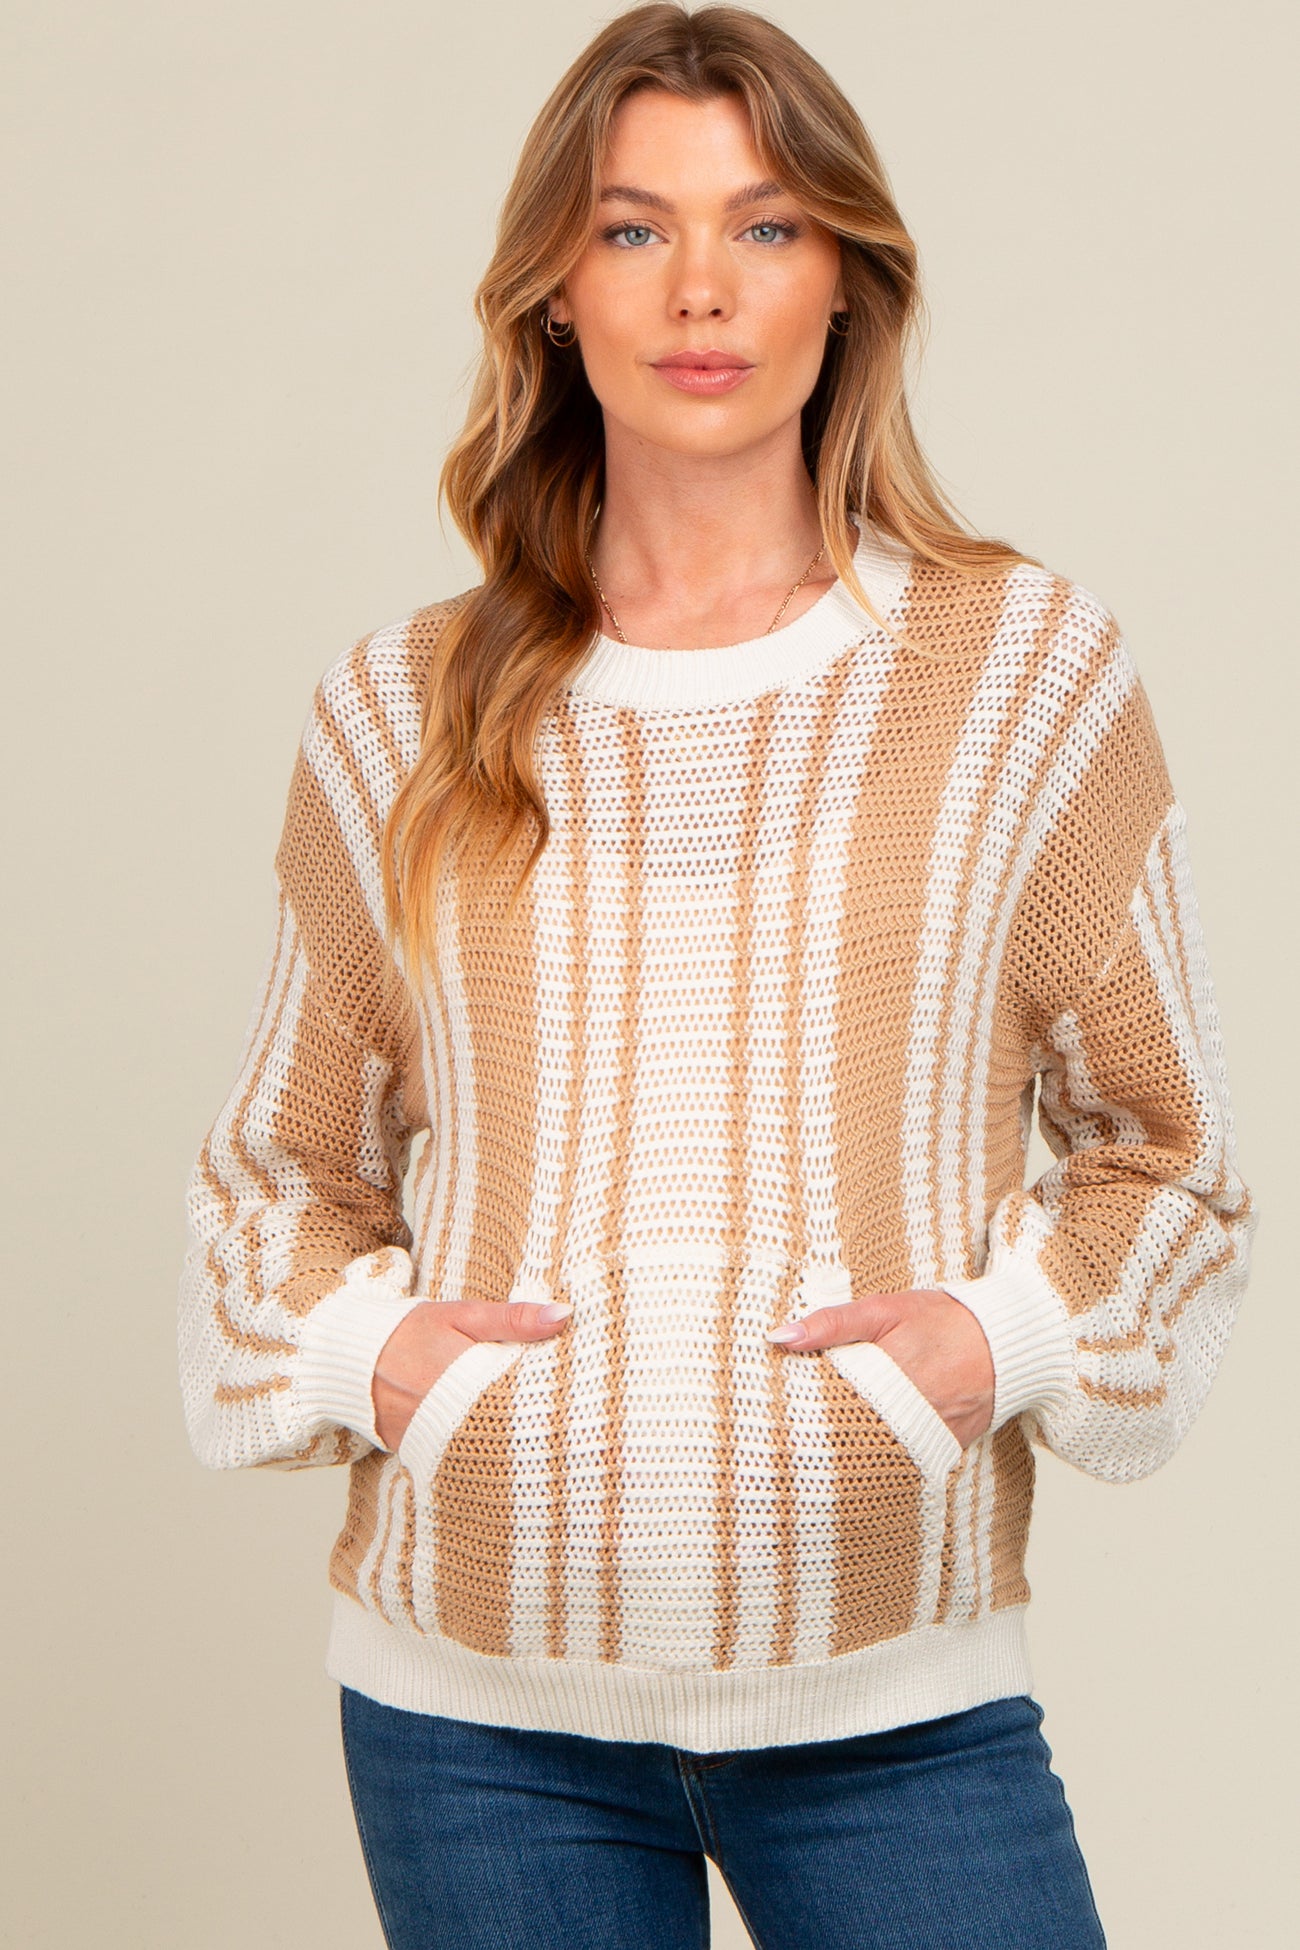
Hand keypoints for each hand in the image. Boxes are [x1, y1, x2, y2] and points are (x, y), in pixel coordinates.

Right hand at [371, 1297, 571, 1451]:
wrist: (352, 1357)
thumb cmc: (410, 1331)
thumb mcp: (463, 1316)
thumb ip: (513, 1318)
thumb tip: (564, 1316)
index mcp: (466, 1380)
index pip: (522, 1397)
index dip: (549, 1396)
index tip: (571, 1392)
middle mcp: (447, 1417)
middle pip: (507, 1427)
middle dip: (532, 1421)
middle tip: (560, 1416)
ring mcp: (430, 1439)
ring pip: (485, 1444)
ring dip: (506, 1436)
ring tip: (535, 1430)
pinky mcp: (416, 1452)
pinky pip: (458, 1453)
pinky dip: (477, 1444)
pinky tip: (494, 1438)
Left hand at [767, 1286, 994, 1449]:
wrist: (1004, 1340)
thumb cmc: (942, 1320)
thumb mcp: (883, 1310)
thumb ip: (831, 1323)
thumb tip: (780, 1338)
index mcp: (885, 1381)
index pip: (829, 1409)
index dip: (804, 1414)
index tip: (781, 1415)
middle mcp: (909, 1416)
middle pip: (850, 1438)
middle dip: (824, 1438)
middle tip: (791, 1440)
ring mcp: (930, 1436)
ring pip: (877, 1452)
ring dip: (854, 1448)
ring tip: (826, 1445)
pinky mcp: (947, 1448)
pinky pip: (908, 1458)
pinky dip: (887, 1451)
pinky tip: (868, 1445)